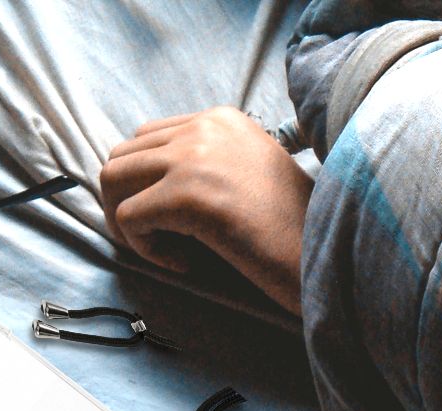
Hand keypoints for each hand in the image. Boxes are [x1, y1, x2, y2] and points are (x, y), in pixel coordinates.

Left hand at [100, 106, 313, 314]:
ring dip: (126, 222)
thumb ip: (207, 164)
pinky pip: (128, 218)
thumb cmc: (295, 228)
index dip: (143, 184)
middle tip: (153, 240)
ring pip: (112, 180)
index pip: (146, 138)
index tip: (169, 221)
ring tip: (161, 250)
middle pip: (121, 155)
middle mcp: (204, 126)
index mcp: (221, 118)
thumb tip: (148, 187)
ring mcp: (194, 157)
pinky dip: (144, 248)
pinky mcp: (188, 196)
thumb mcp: (251, 173)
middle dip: (124, 201)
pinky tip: (183, 263)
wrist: (328, 252)